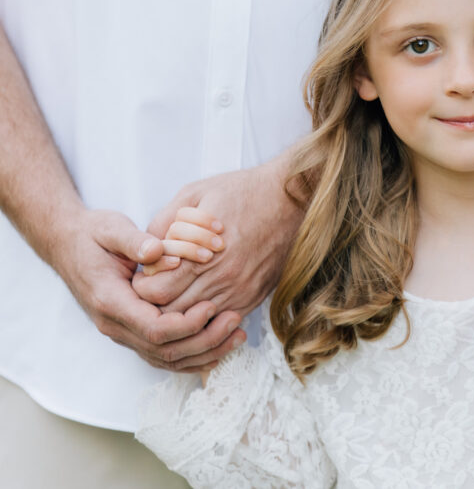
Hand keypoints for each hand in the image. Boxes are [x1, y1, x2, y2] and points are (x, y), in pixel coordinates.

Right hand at [51, 208, 243, 371]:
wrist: (69, 244)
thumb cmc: (93, 235)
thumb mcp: (111, 229)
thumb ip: (135, 241)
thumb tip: (157, 251)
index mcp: (110, 300)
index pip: (153, 328)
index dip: (187, 323)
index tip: (213, 305)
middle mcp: (114, 324)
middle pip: (164, 350)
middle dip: (204, 339)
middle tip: (235, 320)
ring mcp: (122, 332)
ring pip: (166, 358)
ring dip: (204, 352)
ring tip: (238, 334)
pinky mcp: (132, 332)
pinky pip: (164, 356)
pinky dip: (193, 357)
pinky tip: (220, 347)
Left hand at [132, 154, 302, 316]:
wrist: (290, 198)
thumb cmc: (242, 192)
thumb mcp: (194, 195)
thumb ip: (163, 222)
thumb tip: (147, 248)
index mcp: (202, 254)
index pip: (156, 292)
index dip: (144, 286)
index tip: (147, 275)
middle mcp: (222, 278)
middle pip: (173, 311)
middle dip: (158, 302)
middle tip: (158, 287)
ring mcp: (240, 290)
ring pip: (198, 320)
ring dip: (183, 311)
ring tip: (180, 292)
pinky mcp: (254, 296)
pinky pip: (223, 320)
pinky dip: (208, 315)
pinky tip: (204, 298)